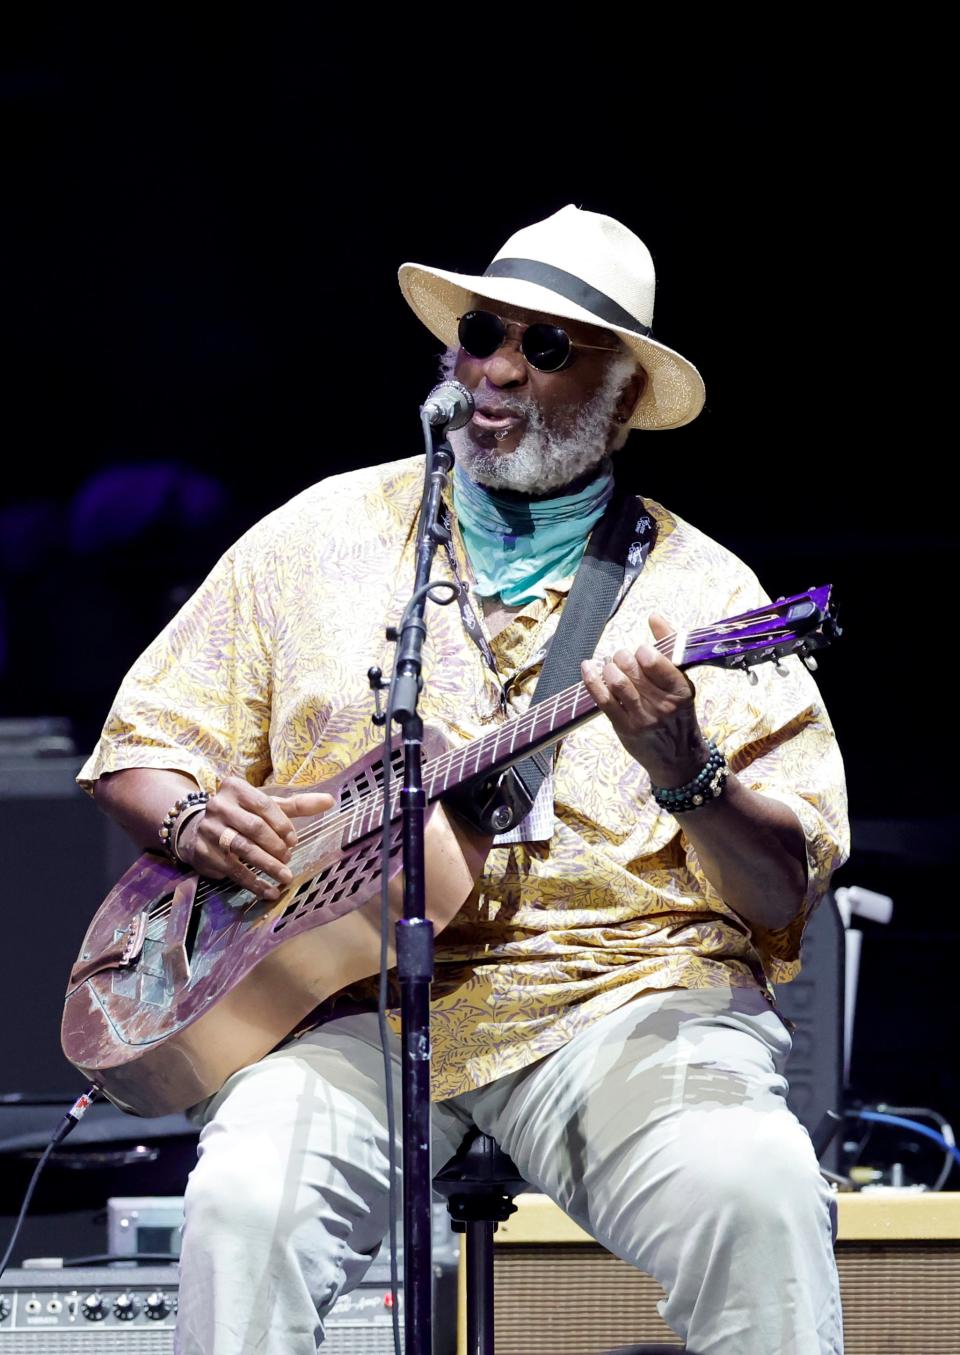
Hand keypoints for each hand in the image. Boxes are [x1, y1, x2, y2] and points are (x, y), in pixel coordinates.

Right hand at [177, 775, 333, 899]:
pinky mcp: (203, 852)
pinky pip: (233, 871)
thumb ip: (297, 805)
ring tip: (285, 876)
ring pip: (244, 849)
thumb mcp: (266, 806)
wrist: (198, 831)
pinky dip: (254, 883)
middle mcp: (218, 805)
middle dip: (276, 846)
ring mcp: (208, 829)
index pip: (264, 805)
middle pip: (254, 828)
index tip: (294, 841)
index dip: (283, 824)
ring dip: (268, 865)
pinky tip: (270, 891)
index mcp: (235, 788)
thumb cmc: (242, 816)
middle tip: (288, 858)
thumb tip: (330, 801)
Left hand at [580, 613, 709, 786]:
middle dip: (622, 656)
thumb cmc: (679, 714)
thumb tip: (654, 616)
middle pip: (632, 668)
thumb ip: (670, 648)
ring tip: (609, 665)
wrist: (678, 759)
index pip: (655, 661)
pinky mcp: (623, 727)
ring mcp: (642, 718)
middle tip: (621, 658)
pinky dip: (591, 679)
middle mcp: (662, 705)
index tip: (640, 652)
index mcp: (681, 690)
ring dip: (608, 667)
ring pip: (617, 682)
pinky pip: (602, 699)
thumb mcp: (682, 682)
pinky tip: (587, 667)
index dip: (642, 652)